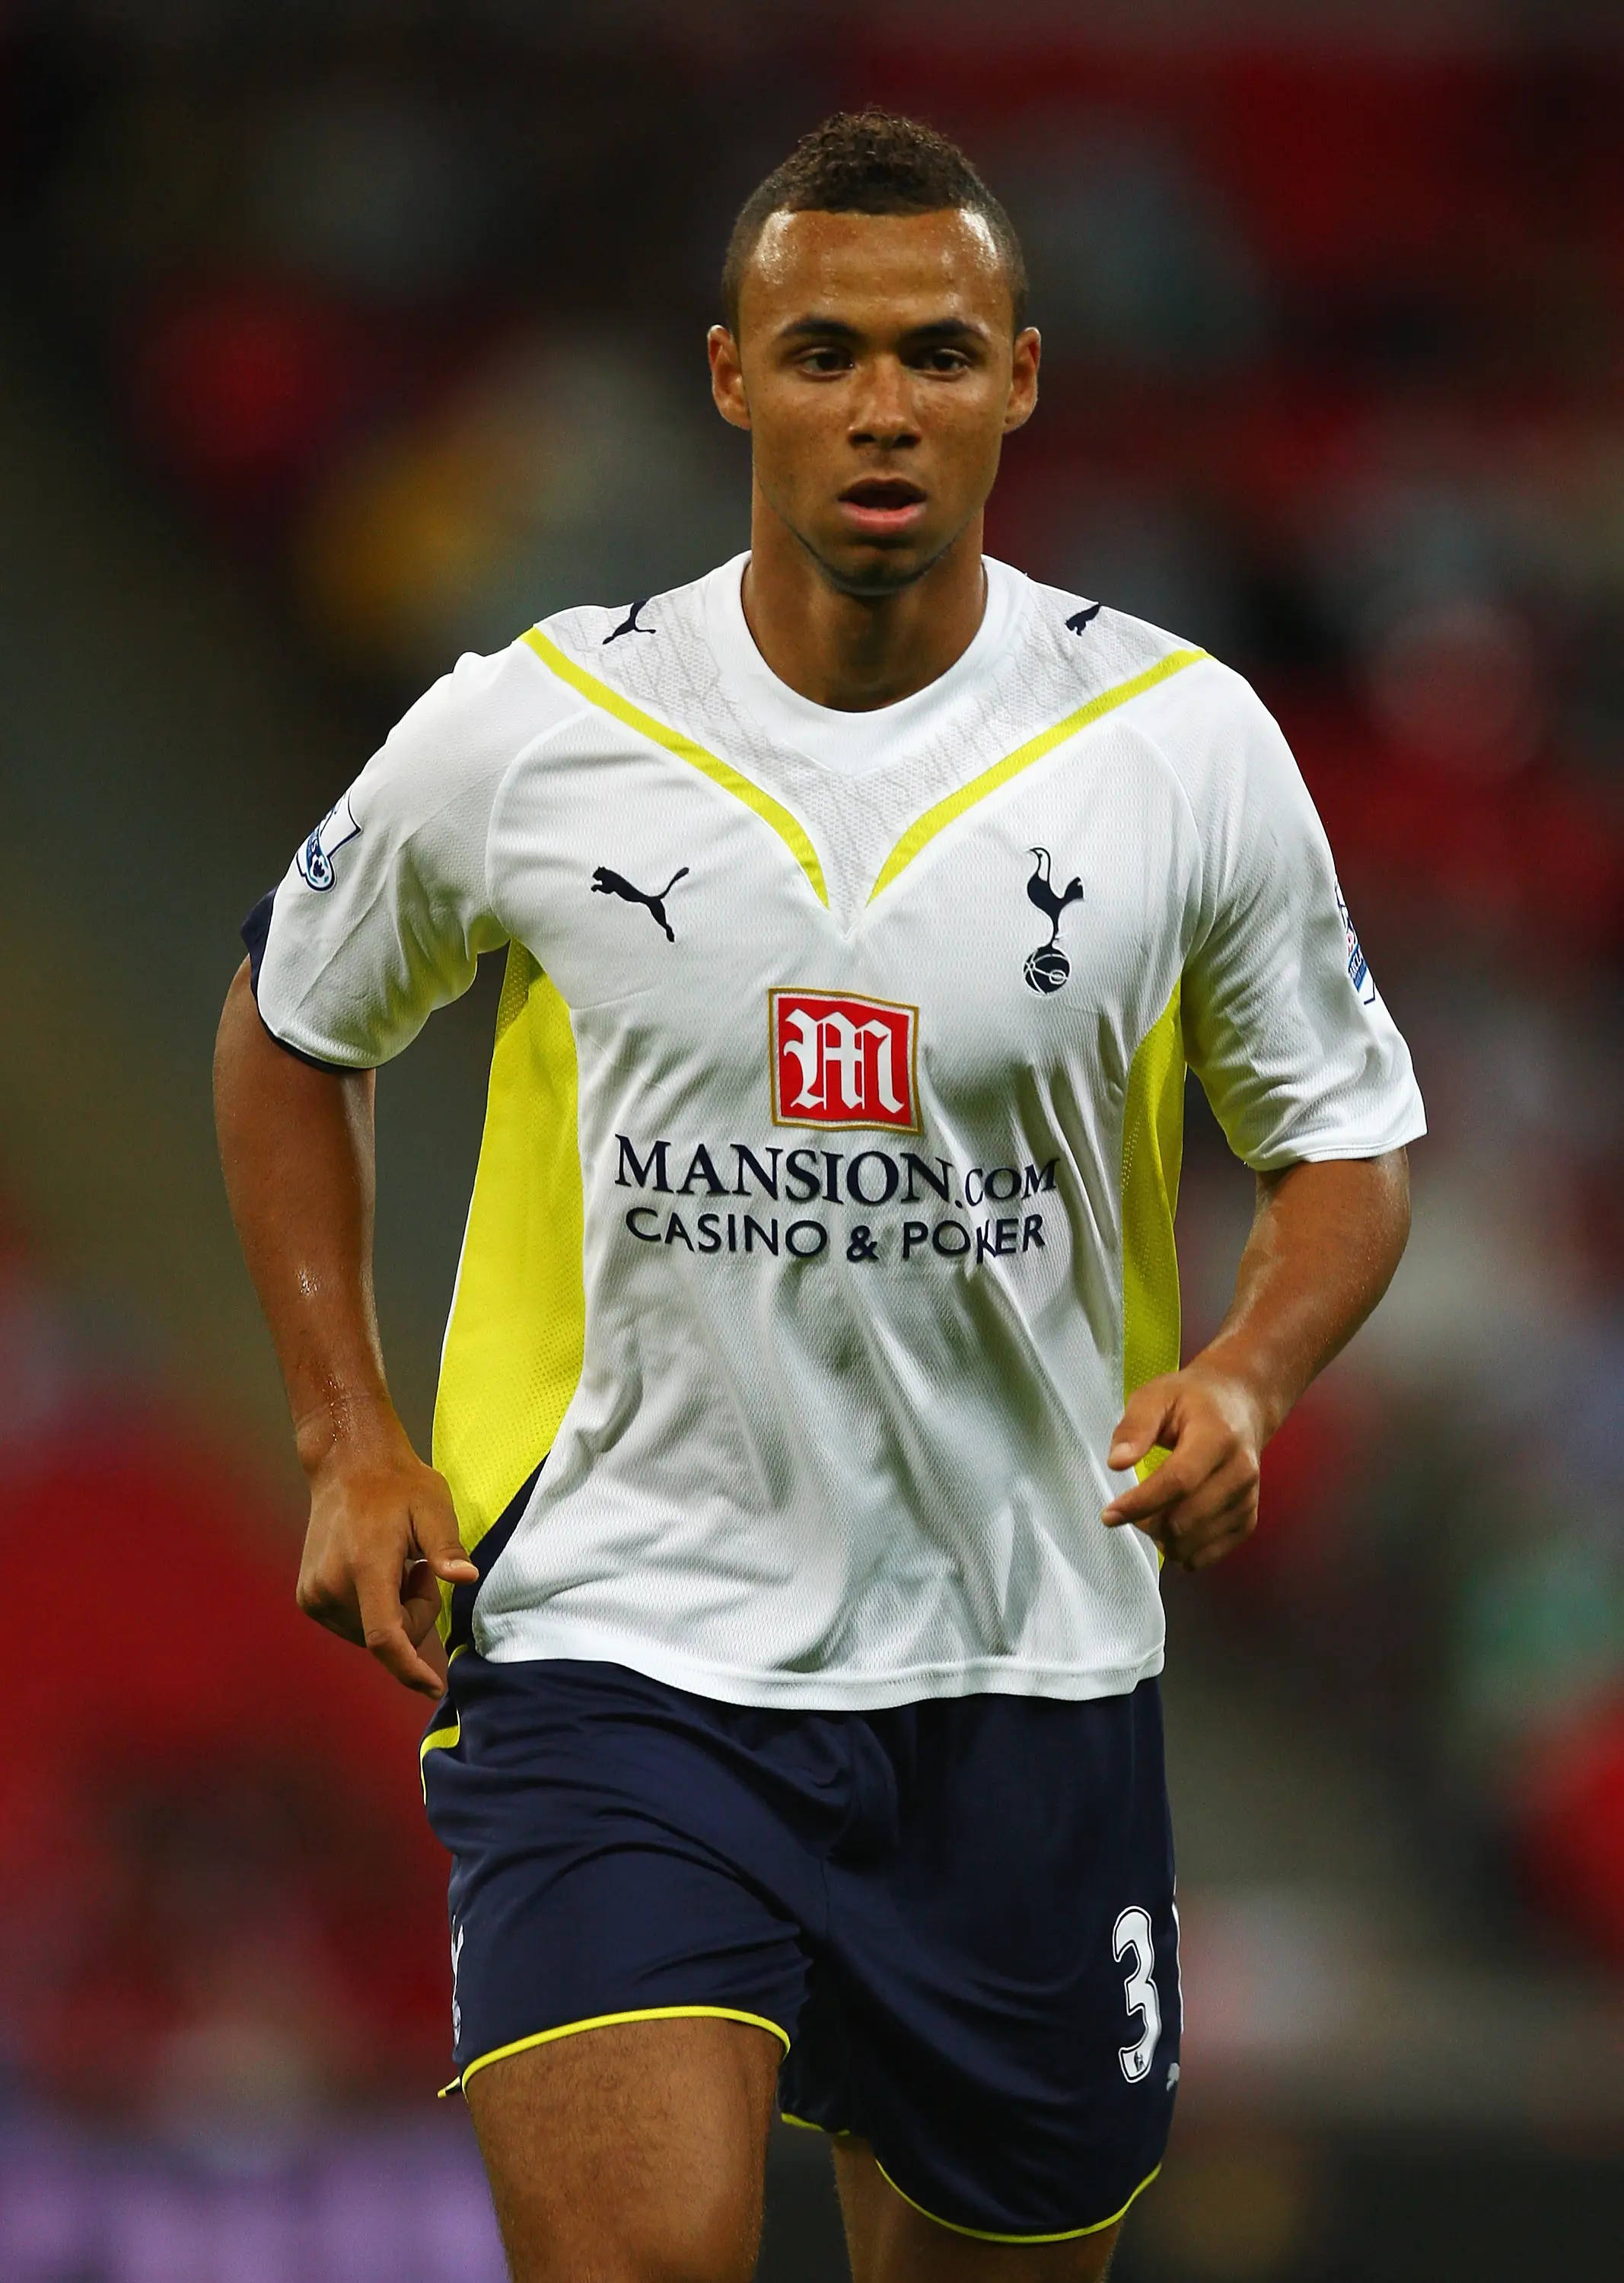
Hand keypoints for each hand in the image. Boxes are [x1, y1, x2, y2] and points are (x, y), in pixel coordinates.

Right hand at [295, 1410, 478, 1696]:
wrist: (346, 1465)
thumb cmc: (398, 1484)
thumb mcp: (433, 1506)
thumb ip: (447, 1547)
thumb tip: (467, 1577)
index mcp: (365, 1567)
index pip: (385, 1636)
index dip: (410, 1669)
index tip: (434, 1687)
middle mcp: (331, 1587)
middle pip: (387, 1637)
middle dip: (415, 1615)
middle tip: (421, 1568)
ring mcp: (313, 1595)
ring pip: (369, 1635)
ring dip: (394, 1612)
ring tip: (397, 1564)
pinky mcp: (307, 1598)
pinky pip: (352, 1625)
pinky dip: (373, 1609)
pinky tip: (376, 1570)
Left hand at [1101, 1362, 1264, 1571]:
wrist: (1241, 1406)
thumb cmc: (1192, 1400)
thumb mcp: (1156, 1395)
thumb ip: (1135, 1426)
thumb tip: (1117, 1463)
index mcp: (1218, 1437)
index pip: (1179, 1481)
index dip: (1141, 1503)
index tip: (1109, 1515)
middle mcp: (1240, 1472)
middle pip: (1187, 1519)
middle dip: (1147, 1524)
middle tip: (1127, 1511)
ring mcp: (1248, 1498)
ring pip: (1198, 1542)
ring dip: (1164, 1541)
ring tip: (1149, 1518)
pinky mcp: (1248, 1517)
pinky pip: (1213, 1554)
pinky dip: (1185, 1552)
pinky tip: (1170, 1533)